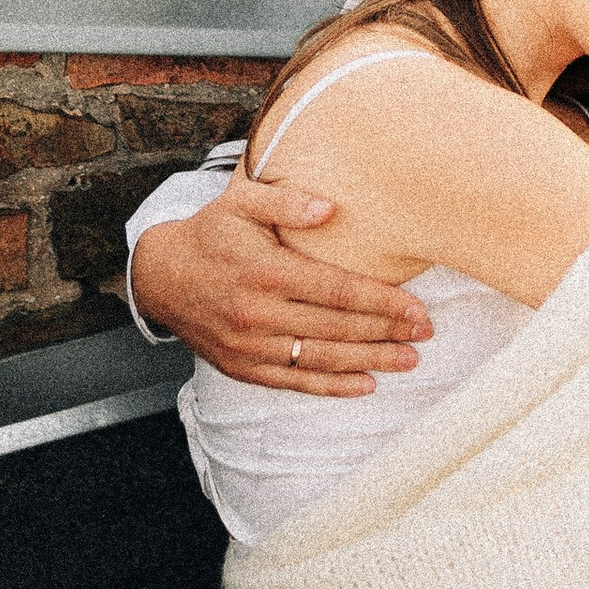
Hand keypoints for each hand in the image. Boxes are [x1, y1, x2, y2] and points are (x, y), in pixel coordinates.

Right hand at [126, 177, 432, 392]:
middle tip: (426, 333)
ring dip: (369, 362)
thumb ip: (285, 201)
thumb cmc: (212, 232)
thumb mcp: (241, 202)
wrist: (161, 277)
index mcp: (265, 271)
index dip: (381, 302)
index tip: (417, 308)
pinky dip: (331, 387)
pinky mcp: (243, 367)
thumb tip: (330, 208)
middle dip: (386, 332)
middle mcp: (258, 314)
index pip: (335, 291)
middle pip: (335, 329)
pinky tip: (365, 385)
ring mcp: (249, 346)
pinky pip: (293, 382)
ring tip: (409, 361)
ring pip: (319, 359)